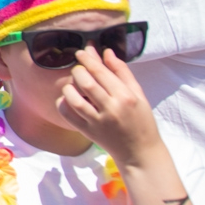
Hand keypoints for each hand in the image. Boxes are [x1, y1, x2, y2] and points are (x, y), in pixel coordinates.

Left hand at [55, 47, 161, 166]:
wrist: (139, 152)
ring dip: (69, 87)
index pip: (101, 72)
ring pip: (74, 99)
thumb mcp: (138, 94)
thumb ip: (122, 72)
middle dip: (78, 70)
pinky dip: (63, 104)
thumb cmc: (141, 120)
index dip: (88, 58)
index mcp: (125, 96)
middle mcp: (111, 108)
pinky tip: (67, 98)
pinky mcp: (88, 132)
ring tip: (73, 84)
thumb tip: (106, 52)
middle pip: (86, 82)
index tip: (82, 51)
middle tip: (79, 68)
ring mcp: (98, 122)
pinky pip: (68, 115)